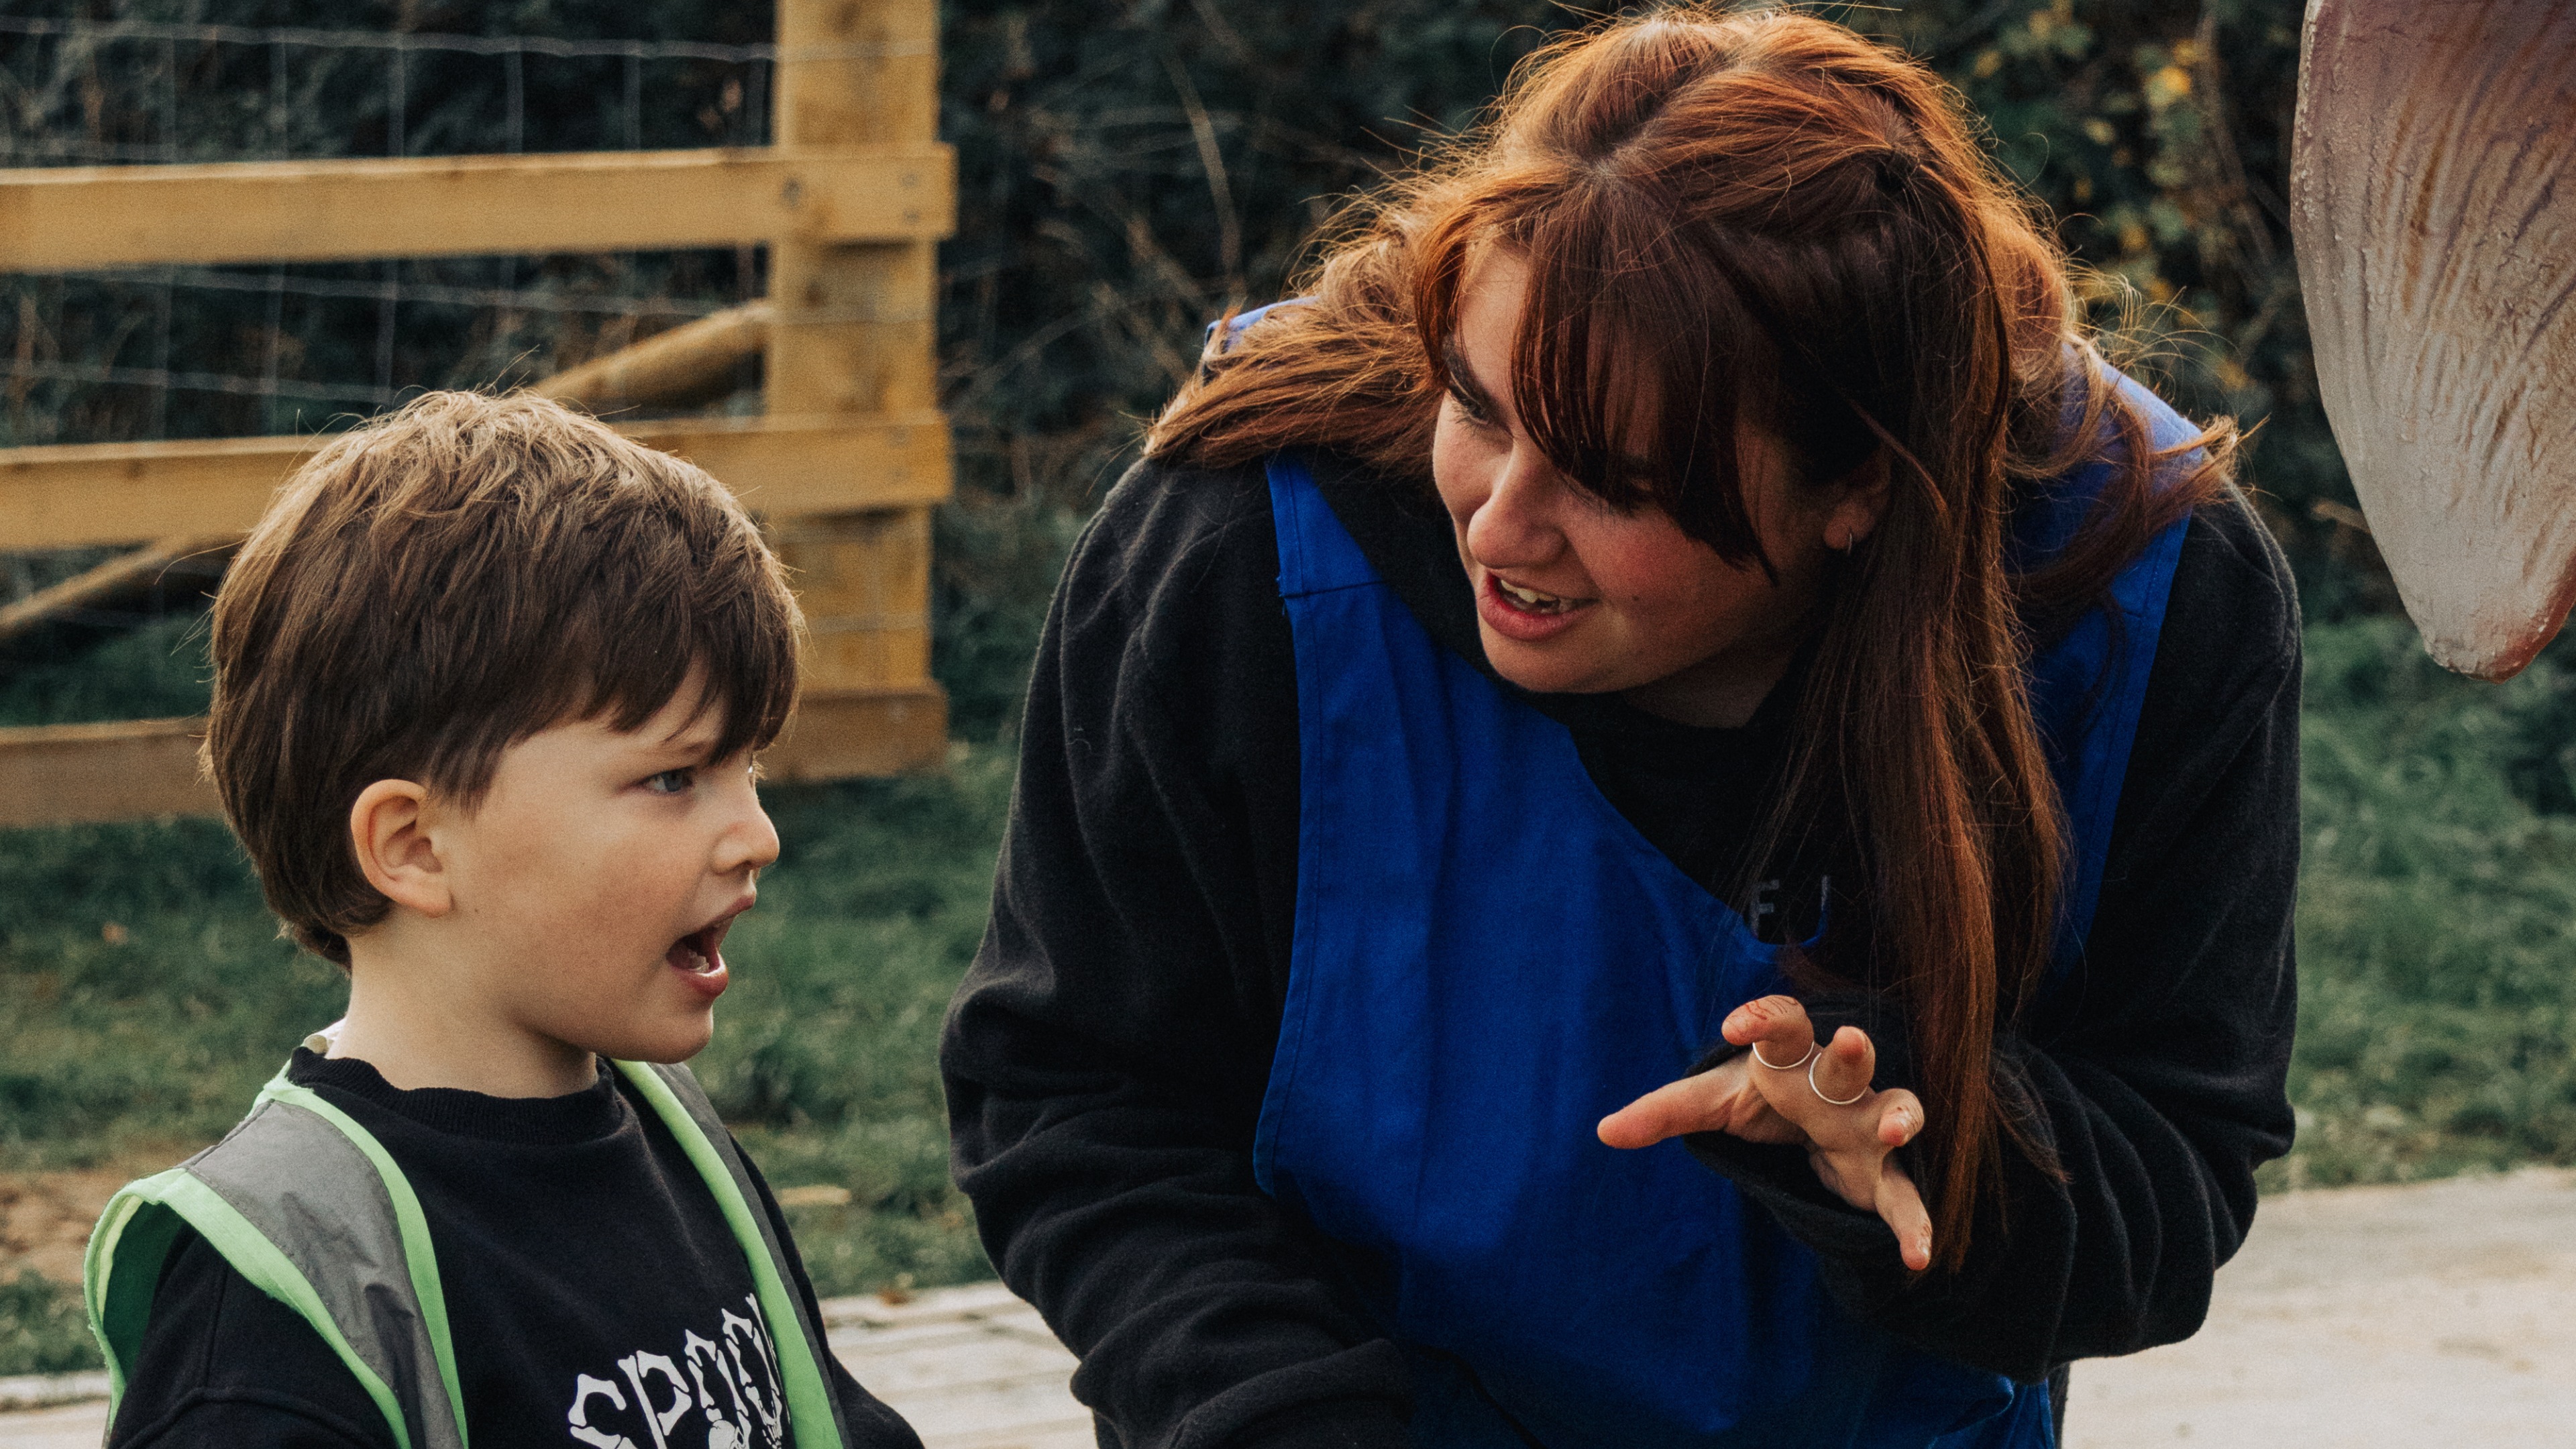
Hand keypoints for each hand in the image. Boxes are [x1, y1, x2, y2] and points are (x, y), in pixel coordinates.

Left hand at [1596, 994, 1933, 1270]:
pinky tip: (1917, 1258)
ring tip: (1896, 1132)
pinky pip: (1903, 1194)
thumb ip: (1664, 1112)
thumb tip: (1603, 1131)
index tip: (1733, 1026)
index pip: (1781, 1024)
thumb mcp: (1713, 1102)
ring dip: (1901, 1116)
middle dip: (1852, 1052)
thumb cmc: (1763, 1096)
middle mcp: (1835, 1083)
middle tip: (1852, 1040)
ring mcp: (1866, 1123)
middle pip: (1846, 1061)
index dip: (1762, 1017)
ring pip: (1896, 1108)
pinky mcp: (1880, 1171)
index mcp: (1790, 1057)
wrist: (1814, 1120)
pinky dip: (1913, 1224)